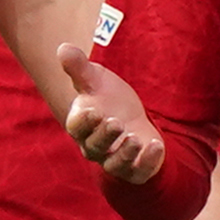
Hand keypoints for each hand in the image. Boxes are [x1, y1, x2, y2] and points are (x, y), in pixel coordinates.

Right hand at [58, 46, 167, 187]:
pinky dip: (147, 161)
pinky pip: (138, 172)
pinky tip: (157, 145)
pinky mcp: (135, 168)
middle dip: (104, 136)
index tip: (94, 110)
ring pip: (114, 164)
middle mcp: (94, 147)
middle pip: (94, 147)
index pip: (76, 128)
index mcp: (81, 126)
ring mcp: (114, 160)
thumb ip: (79, 67)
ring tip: (134, 138)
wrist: (132, 118)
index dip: (84, 122)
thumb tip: (63, 47)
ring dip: (124, 153)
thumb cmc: (108, 99)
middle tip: (116, 121)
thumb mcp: (95, 79)